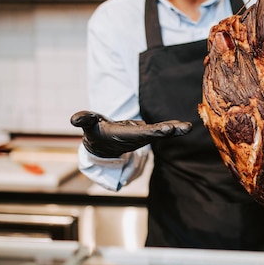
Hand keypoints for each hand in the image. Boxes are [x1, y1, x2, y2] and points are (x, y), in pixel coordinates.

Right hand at [71, 111, 191, 157]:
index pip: (142, 134)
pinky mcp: (148, 132)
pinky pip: (163, 129)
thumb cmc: (95, 132)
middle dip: (170, 131)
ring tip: (189, 127)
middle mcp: (138, 137)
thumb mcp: (88, 125)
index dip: (154, 131)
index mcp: (125, 136)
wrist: (102, 145)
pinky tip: (185, 126)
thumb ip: (84, 120)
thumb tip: (74, 119)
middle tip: (184, 128)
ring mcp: (144, 135)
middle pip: (156, 133)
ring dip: (176, 129)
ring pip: (162, 132)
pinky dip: (173, 127)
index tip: (167, 129)